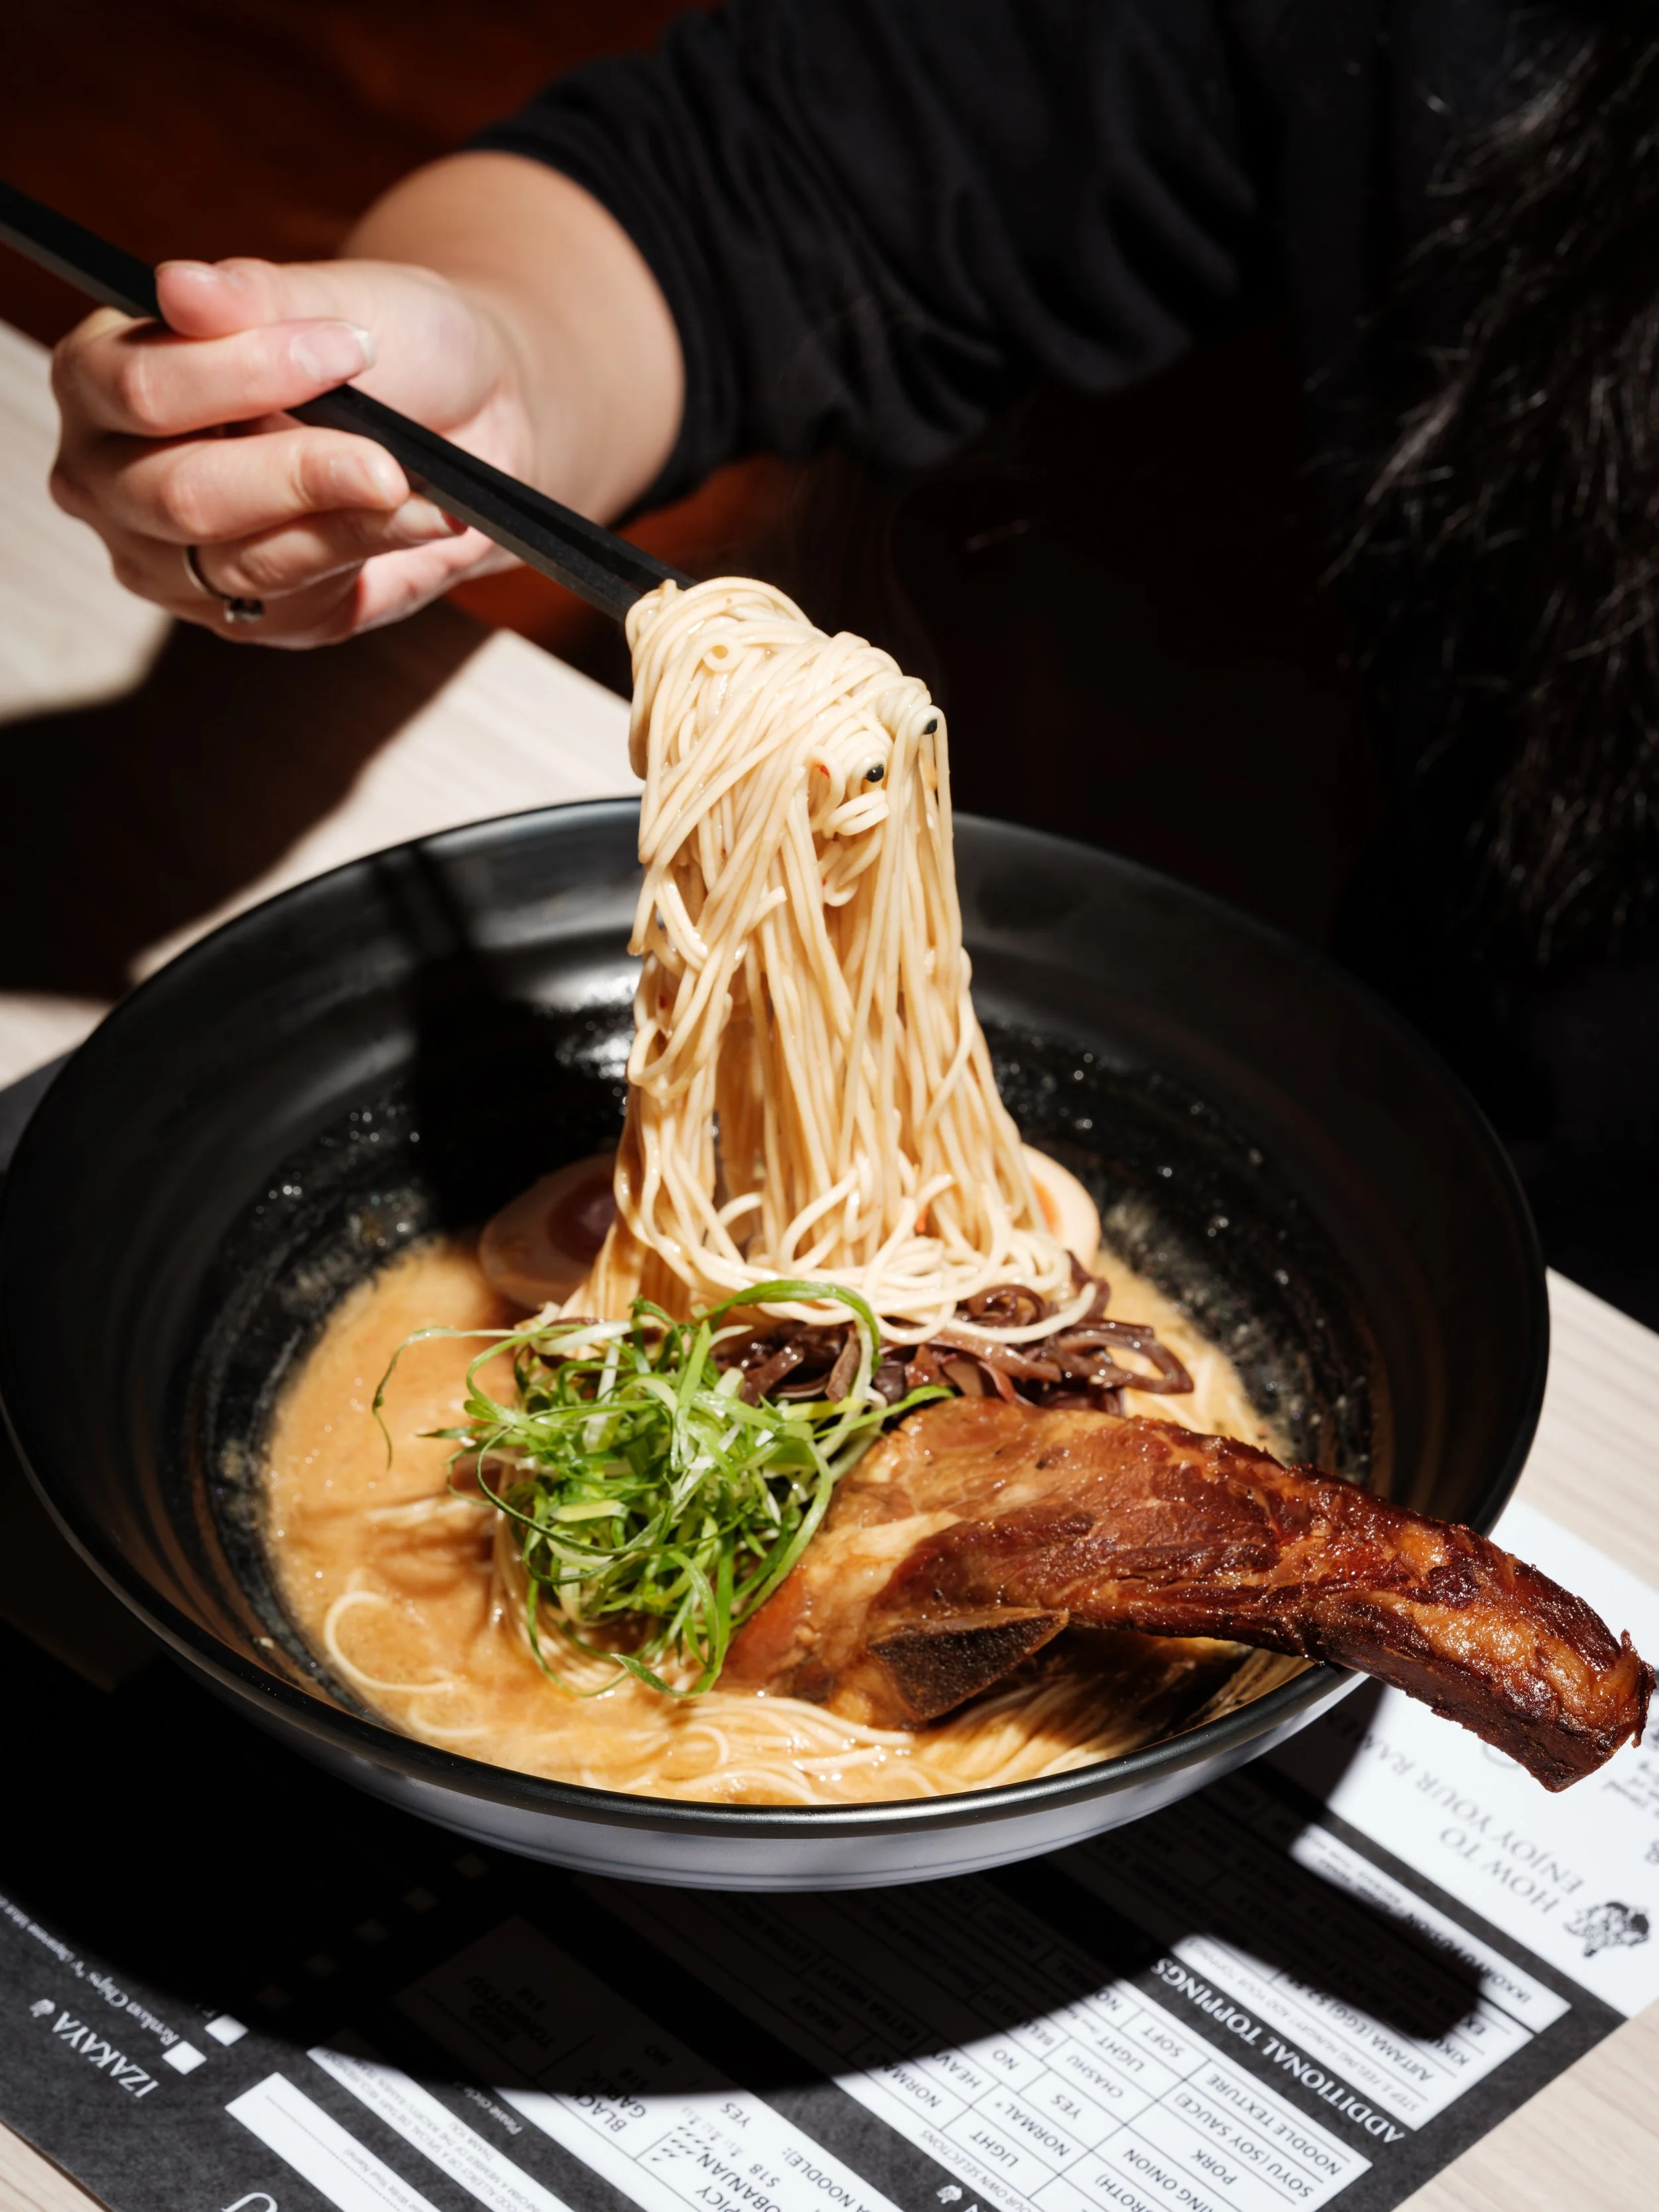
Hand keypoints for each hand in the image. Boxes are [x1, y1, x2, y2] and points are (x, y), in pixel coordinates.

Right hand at [49, 255, 525, 645]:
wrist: (456, 415)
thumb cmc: (371, 347)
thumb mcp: (324, 299)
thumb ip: (251, 298)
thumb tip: (179, 286)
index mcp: (103, 379)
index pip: (139, 390)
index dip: (246, 372)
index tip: (348, 349)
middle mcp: (115, 479)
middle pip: (179, 494)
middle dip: (297, 471)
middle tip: (386, 457)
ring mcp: (171, 563)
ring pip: (242, 560)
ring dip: (345, 520)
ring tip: (414, 485)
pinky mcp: (243, 620)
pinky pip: (297, 602)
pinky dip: (369, 555)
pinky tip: (422, 520)